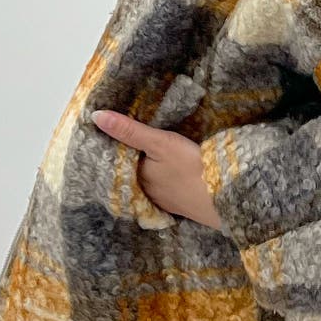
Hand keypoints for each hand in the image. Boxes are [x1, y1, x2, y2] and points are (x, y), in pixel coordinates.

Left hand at [89, 109, 222, 231]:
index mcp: (137, 176)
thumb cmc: (191, 167)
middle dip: (136, 157)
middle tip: (140, 136)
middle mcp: (145, 192)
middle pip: (136, 169)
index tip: (122, 128)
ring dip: (151, 169)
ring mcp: (163, 200)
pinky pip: (166, 189)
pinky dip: (165, 179)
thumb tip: (96, 116)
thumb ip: (129, 130)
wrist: (224, 195)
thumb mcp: (160, 142)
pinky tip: (172, 172)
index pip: (122, 157)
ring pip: (151, 180)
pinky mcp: (180, 204)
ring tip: (153, 152)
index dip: (122, 142)